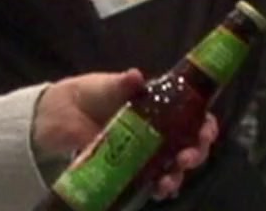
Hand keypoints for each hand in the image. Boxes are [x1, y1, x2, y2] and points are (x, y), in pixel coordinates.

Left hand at [32, 70, 219, 198]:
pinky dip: (159, 188)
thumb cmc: (90, 95)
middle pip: (190, 146)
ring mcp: (146, 154)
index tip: (206, 131)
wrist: (59, 116)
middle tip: (187, 157)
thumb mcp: (107, 86)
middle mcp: (159, 133)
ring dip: (177, 176)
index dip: (206, 126)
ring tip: (169, 180)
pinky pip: (151, 183)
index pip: (194, 118)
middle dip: (196, 154)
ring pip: (174, 168)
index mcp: (160, 108)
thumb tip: (135, 76)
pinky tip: (158, 190)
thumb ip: (123, 83)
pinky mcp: (130, 170)